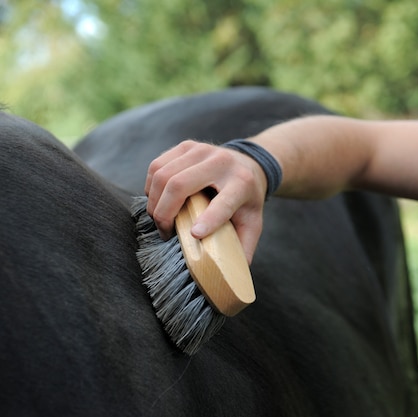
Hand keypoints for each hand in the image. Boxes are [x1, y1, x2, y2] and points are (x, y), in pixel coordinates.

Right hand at [144, 140, 267, 263]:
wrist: (249, 164)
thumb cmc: (247, 201)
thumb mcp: (253, 224)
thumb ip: (244, 248)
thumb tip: (232, 279)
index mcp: (242, 183)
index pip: (224, 202)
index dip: (208, 219)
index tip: (193, 236)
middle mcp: (221, 162)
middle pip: (180, 184)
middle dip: (164, 213)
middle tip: (165, 233)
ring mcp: (201, 149)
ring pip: (162, 174)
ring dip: (154, 202)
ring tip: (161, 219)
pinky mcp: (186, 146)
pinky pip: (156, 166)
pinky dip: (151, 186)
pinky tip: (157, 200)